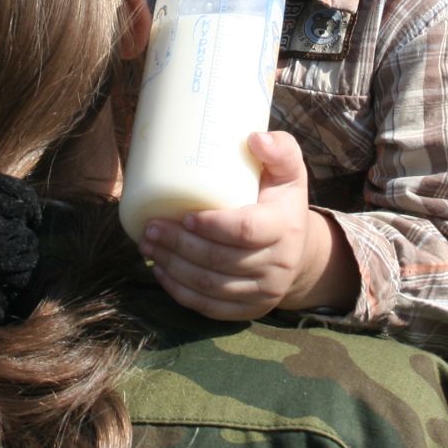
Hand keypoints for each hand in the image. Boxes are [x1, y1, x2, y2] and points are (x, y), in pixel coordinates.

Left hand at [141, 131, 339, 319]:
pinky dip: (181, 292)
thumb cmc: (282, 202)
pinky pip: (210, 307)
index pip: (244, 230)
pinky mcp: (250, 309)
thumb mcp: (289, 171)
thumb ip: (279, 149)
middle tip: (150, 227)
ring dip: (173, 267)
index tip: (184, 214)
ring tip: (148, 246)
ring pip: (210, 286)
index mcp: (284, 227)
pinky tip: (161, 272)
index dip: (211, 225)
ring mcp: (264, 292)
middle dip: (179, 245)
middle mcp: (278, 265)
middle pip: (220, 260)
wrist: (299, 250)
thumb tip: (254, 137)